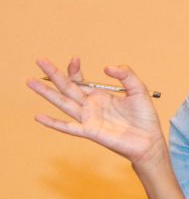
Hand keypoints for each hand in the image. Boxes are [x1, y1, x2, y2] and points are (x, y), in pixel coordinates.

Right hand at [27, 58, 165, 165]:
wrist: (149, 139)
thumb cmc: (144, 116)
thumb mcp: (138, 89)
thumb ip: (126, 75)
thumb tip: (106, 68)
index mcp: (100, 95)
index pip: (80, 81)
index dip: (74, 70)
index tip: (74, 59)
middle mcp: (90, 106)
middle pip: (67, 88)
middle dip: (53, 75)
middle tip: (39, 60)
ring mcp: (88, 118)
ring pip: (63, 103)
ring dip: (47, 93)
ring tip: (30, 82)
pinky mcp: (90, 131)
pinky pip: (69, 127)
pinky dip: (54, 123)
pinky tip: (39, 117)